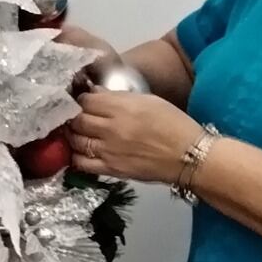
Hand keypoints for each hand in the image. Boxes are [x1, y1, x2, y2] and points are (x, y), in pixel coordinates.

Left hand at [67, 91, 204, 185]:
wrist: (189, 156)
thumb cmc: (173, 124)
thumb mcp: (149, 100)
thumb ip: (119, 97)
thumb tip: (96, 93)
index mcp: (122, 107)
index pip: (87, 100)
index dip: (81, 99)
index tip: (83, 101)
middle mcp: (111, 128)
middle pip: (77, 120)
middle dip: (73, 116)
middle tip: (74, 116)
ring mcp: (109, 150)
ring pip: (76, 141)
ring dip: (72, 135)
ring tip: (75, 133)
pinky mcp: (111, 169)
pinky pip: (82, 164)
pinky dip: (76, 156)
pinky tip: (79, 152)